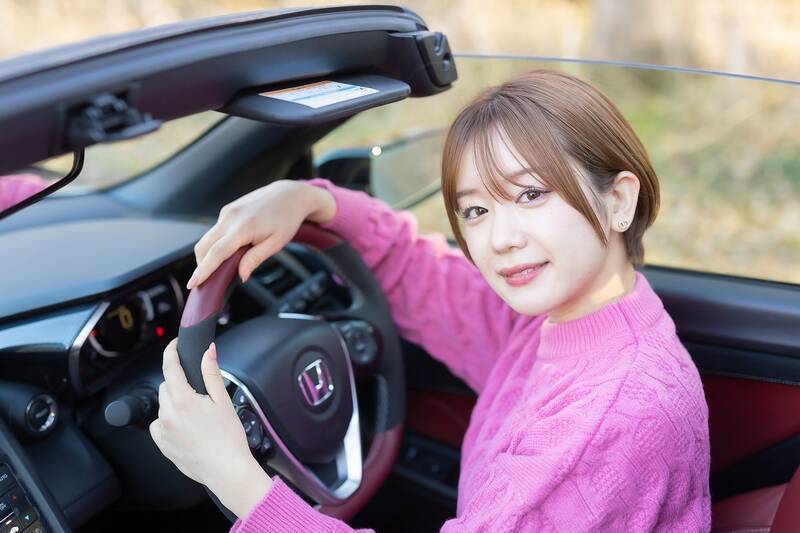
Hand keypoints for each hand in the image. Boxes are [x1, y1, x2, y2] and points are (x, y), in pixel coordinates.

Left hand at [149, 339, 271, 517]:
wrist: (226, 470)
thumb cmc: (228, 438)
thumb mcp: (223, 401)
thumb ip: (212, 373)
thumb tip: (208, 351)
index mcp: (183, 400)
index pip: (170, 367)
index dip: (171, 352)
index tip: (174, 345)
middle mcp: (168, 414)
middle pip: (166, 385)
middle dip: (179, 381)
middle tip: (199, 391)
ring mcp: (162, 430)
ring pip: (163, 404)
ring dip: (174, 401)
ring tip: (197, 413)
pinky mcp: (162, 444)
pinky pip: (159, 424)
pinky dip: (168, 420)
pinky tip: (186, 426)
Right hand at [187, 179, 335, 288]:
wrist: (289, 195)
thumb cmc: (286, 219)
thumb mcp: (276, 243)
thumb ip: (255, 259)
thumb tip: (241, 276)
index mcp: (244, 227)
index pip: (217, 253)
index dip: (203, 270)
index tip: (193, 284)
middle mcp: (230, 217)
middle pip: (203, 246)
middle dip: (201, 265)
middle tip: (207, 282)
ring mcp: (227, 212)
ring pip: (207, 239)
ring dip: (208, 255)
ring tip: (221, 267)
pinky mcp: (227, 210)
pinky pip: (215, 231)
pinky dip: (216, 243)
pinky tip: (231, 249)